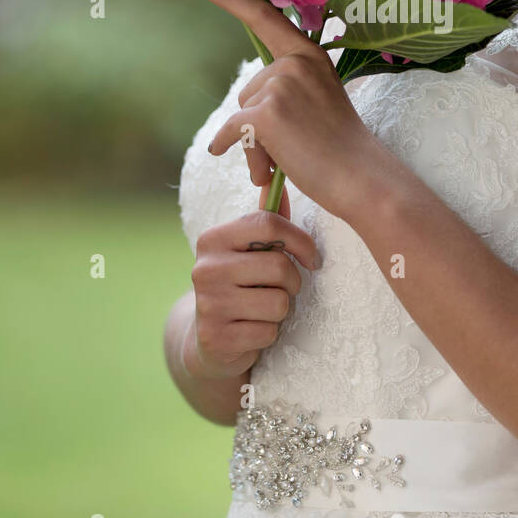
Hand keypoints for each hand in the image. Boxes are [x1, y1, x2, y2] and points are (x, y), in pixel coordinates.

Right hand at [186, 187, 320, 380]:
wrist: (210, 340)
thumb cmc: (240, 285)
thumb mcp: (249, 250)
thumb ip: (265, 218)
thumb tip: (277, 177)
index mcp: (213, 238)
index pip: (268, 224)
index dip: (301, 241)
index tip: (312, 258)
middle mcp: (205, 268)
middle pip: (279, 266)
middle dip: (292, 281)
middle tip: (282, 289)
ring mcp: (208, 304)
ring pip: (278, 302)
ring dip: (281, 310)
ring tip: (264, 309)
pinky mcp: (217, 337)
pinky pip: (268, 331)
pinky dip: (269, 333)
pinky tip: (252, 330)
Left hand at [198, 0, 386, 220]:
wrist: (360, 177)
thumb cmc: (340, 149)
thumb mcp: (317, 101)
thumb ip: (287, 90)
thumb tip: (239, 118)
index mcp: (310, 55)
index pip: (265, 18)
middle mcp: (294, 62)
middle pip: (248, 90)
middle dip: (257, 124)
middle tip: (290, 148)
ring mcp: (279, 85)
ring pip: (241, 114)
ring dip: (254, 144)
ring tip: (285, 162)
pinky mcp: (265, 113)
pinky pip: (231, 132)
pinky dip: (232, 149)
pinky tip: (254, 170)